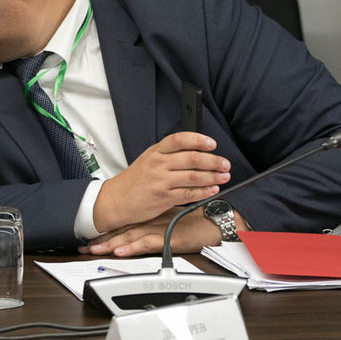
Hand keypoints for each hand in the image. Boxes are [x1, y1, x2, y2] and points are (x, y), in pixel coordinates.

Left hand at [79, 207, 247, 256]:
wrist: (214, 221)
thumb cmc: (195, 220)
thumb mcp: (169, 218)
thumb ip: (154, 222)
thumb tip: (139, 230)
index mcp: (149, 217)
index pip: (122, 223)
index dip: (104, 231)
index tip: (87, 237)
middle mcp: (150, 221)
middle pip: (120, 231)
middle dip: (100, 239)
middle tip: (82, 246)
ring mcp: (157, 229)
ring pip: (129, 237)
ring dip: (110, 245)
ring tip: (93, 250)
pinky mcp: (168, 239)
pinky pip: (146, 244)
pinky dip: (132, 248)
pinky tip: (120, 252)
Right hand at [93, 132, 230, 232]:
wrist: (116, 200)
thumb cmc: (133, 181)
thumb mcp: (147, 160)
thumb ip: (168, 156)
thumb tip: (196, 152)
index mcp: (155, 152)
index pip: (179, 140)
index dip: (198, 140)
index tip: (212, 143)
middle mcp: (158, 164)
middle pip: (192, 158)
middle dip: (213, 161)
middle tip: (224, 164)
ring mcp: (161, 181)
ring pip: (194, 176)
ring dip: (213, 177)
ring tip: (223, 176)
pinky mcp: (163, 198)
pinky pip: (189, 194)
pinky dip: (204, 192)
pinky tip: (212, 190)